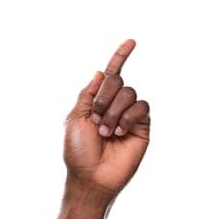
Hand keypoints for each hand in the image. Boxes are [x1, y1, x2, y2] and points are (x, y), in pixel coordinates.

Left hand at [63, 39, 151, 199]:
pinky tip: (119, 133)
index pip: (111, 75)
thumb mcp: (75, 118)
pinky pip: (141, 107)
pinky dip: (128, 117)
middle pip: (118, 81)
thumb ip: (88, 94)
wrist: (91, 176)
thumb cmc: (78, 152)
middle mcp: (115, 105)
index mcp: (97, 102)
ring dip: (113, 112)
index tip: (132, 41)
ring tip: (106, 132)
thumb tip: (100, 72)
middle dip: (104, 98)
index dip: (121, 56)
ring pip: (129, 93)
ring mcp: (129, 115)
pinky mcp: (142, 126)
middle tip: (97, 119)